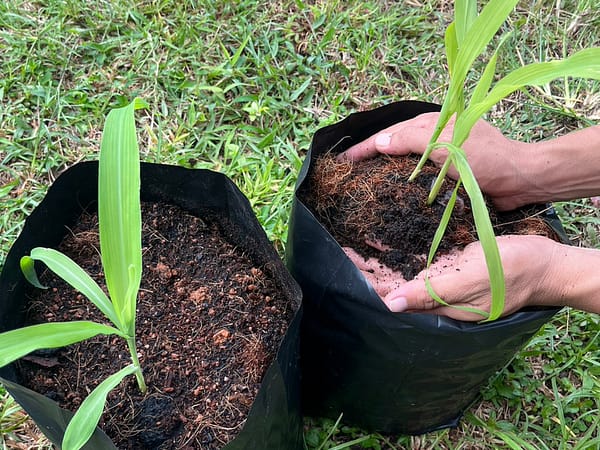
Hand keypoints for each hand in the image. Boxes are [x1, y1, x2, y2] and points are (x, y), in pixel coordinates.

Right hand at [338, 112, 532, 210]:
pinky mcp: (445, 174)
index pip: (387, 134)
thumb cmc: (484, 157)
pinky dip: (400, 182)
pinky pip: (415, 176)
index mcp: (429, 124)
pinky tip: (390, 194)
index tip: (342, 161)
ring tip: (361, 184)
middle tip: (347, 173)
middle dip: (369, 157)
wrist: (518, 179)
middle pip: (391, 145)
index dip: (363, 147)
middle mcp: (431, 138)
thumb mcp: (444, 143)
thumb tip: (379, 143)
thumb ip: (410, 139)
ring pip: (401, 161)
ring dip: (382, 170)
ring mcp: (438, 156)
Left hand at [346, 235, 560, 320]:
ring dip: (375, 259)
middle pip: (390, 282)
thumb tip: (389, 305)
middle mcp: (434, 291)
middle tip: (338, 253)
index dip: (367, 283)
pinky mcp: (448, 262)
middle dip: (364, 270)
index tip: (343, 269)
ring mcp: (441, 277)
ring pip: (399, 269)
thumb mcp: (470, 281)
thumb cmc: (512, 273)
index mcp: (437, 301)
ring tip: (348, 246)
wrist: (543, 263)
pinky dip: (396, 247)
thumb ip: (430, 292)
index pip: (392, 295)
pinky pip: (415, 255)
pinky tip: (378, 238)